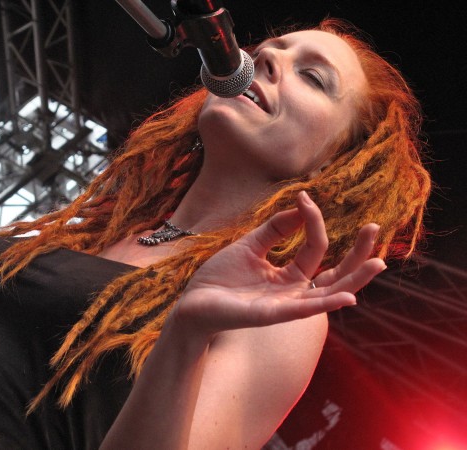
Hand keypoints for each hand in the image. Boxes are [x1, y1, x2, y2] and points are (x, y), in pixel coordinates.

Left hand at [173, 191, 385, 336]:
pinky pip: (302, 310)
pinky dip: (325, 303)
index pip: (315, 247)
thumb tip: (303, 205)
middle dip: (358, 254)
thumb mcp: (250, 246)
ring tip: (377, 262)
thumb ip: (276, 229)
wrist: (193, 301)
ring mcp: (284, 305)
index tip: (305, 198)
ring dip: (354, 279)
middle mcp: (292, 292)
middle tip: (375, 227)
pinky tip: (347, 296)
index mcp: (288, 275)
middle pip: (335, 274)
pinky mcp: (270, 316)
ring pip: (327, 294)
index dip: (313, 222)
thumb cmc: (220, 278)